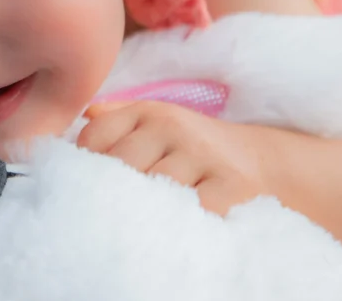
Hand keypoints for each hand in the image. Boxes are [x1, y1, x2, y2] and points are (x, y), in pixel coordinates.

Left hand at [77, 100, 270, 214]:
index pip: (95, 137)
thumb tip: (79, 115)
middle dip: (110, 192)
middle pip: (119, 165)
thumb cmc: (194, 149)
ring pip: (153, 188)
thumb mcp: (157, 122)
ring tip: (138, 225)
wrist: (262, 161)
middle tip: (106, 214)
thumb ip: (116, 119)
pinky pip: (192, 209)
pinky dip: (180, 223)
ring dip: (144, 211)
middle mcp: (173, 127)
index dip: (85, 166)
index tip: (88, 186)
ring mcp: (202, 153)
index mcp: (148, 112)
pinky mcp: (230, 183)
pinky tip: (174, 229)